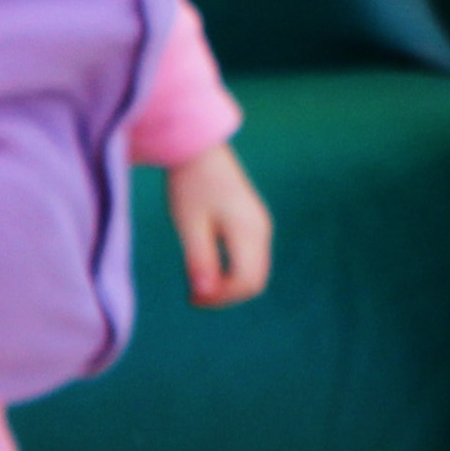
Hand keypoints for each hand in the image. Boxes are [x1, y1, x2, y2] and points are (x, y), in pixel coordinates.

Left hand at [163, 142, 272, 306]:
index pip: (247, 282)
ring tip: (197, 286)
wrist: (198, 150)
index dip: (222, 298)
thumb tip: (205, 295)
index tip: (192, 299)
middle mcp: (262, 231)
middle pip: (255, 280)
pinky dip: (232, 270)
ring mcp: (260, 226)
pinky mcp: (252, 222)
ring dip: (229, 284)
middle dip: (227, 295)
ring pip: (254, 270)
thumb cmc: (189, 185)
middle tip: (194, 299)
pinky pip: (249, 257)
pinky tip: (207, 269)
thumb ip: (200, 260)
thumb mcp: (189, 225)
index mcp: (250, 232)